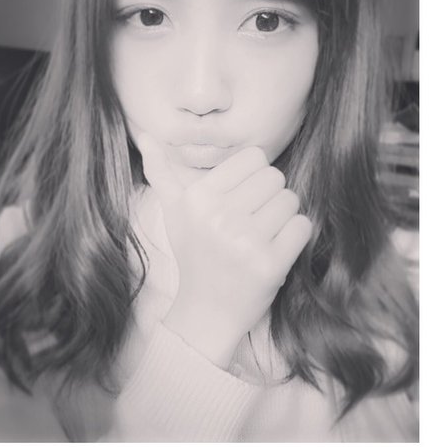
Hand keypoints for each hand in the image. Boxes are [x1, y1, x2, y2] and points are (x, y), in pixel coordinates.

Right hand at [137, 133, 311, 368]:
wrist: (205, 311)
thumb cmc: (193, 253)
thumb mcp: (173, 211)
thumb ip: (160, 171)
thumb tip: (145, 135)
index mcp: (198, 198)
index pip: (254, 158)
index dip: (253, 176)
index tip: (242, 198)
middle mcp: (219, 217)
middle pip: (274, 177)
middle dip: (269, 196)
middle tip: (254, 219)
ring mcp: (245, 242)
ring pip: (290, 200)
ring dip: (283, 217)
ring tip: (263, 234)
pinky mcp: (270, 265)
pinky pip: (302, 226)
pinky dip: (295, 236)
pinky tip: (276, 248)